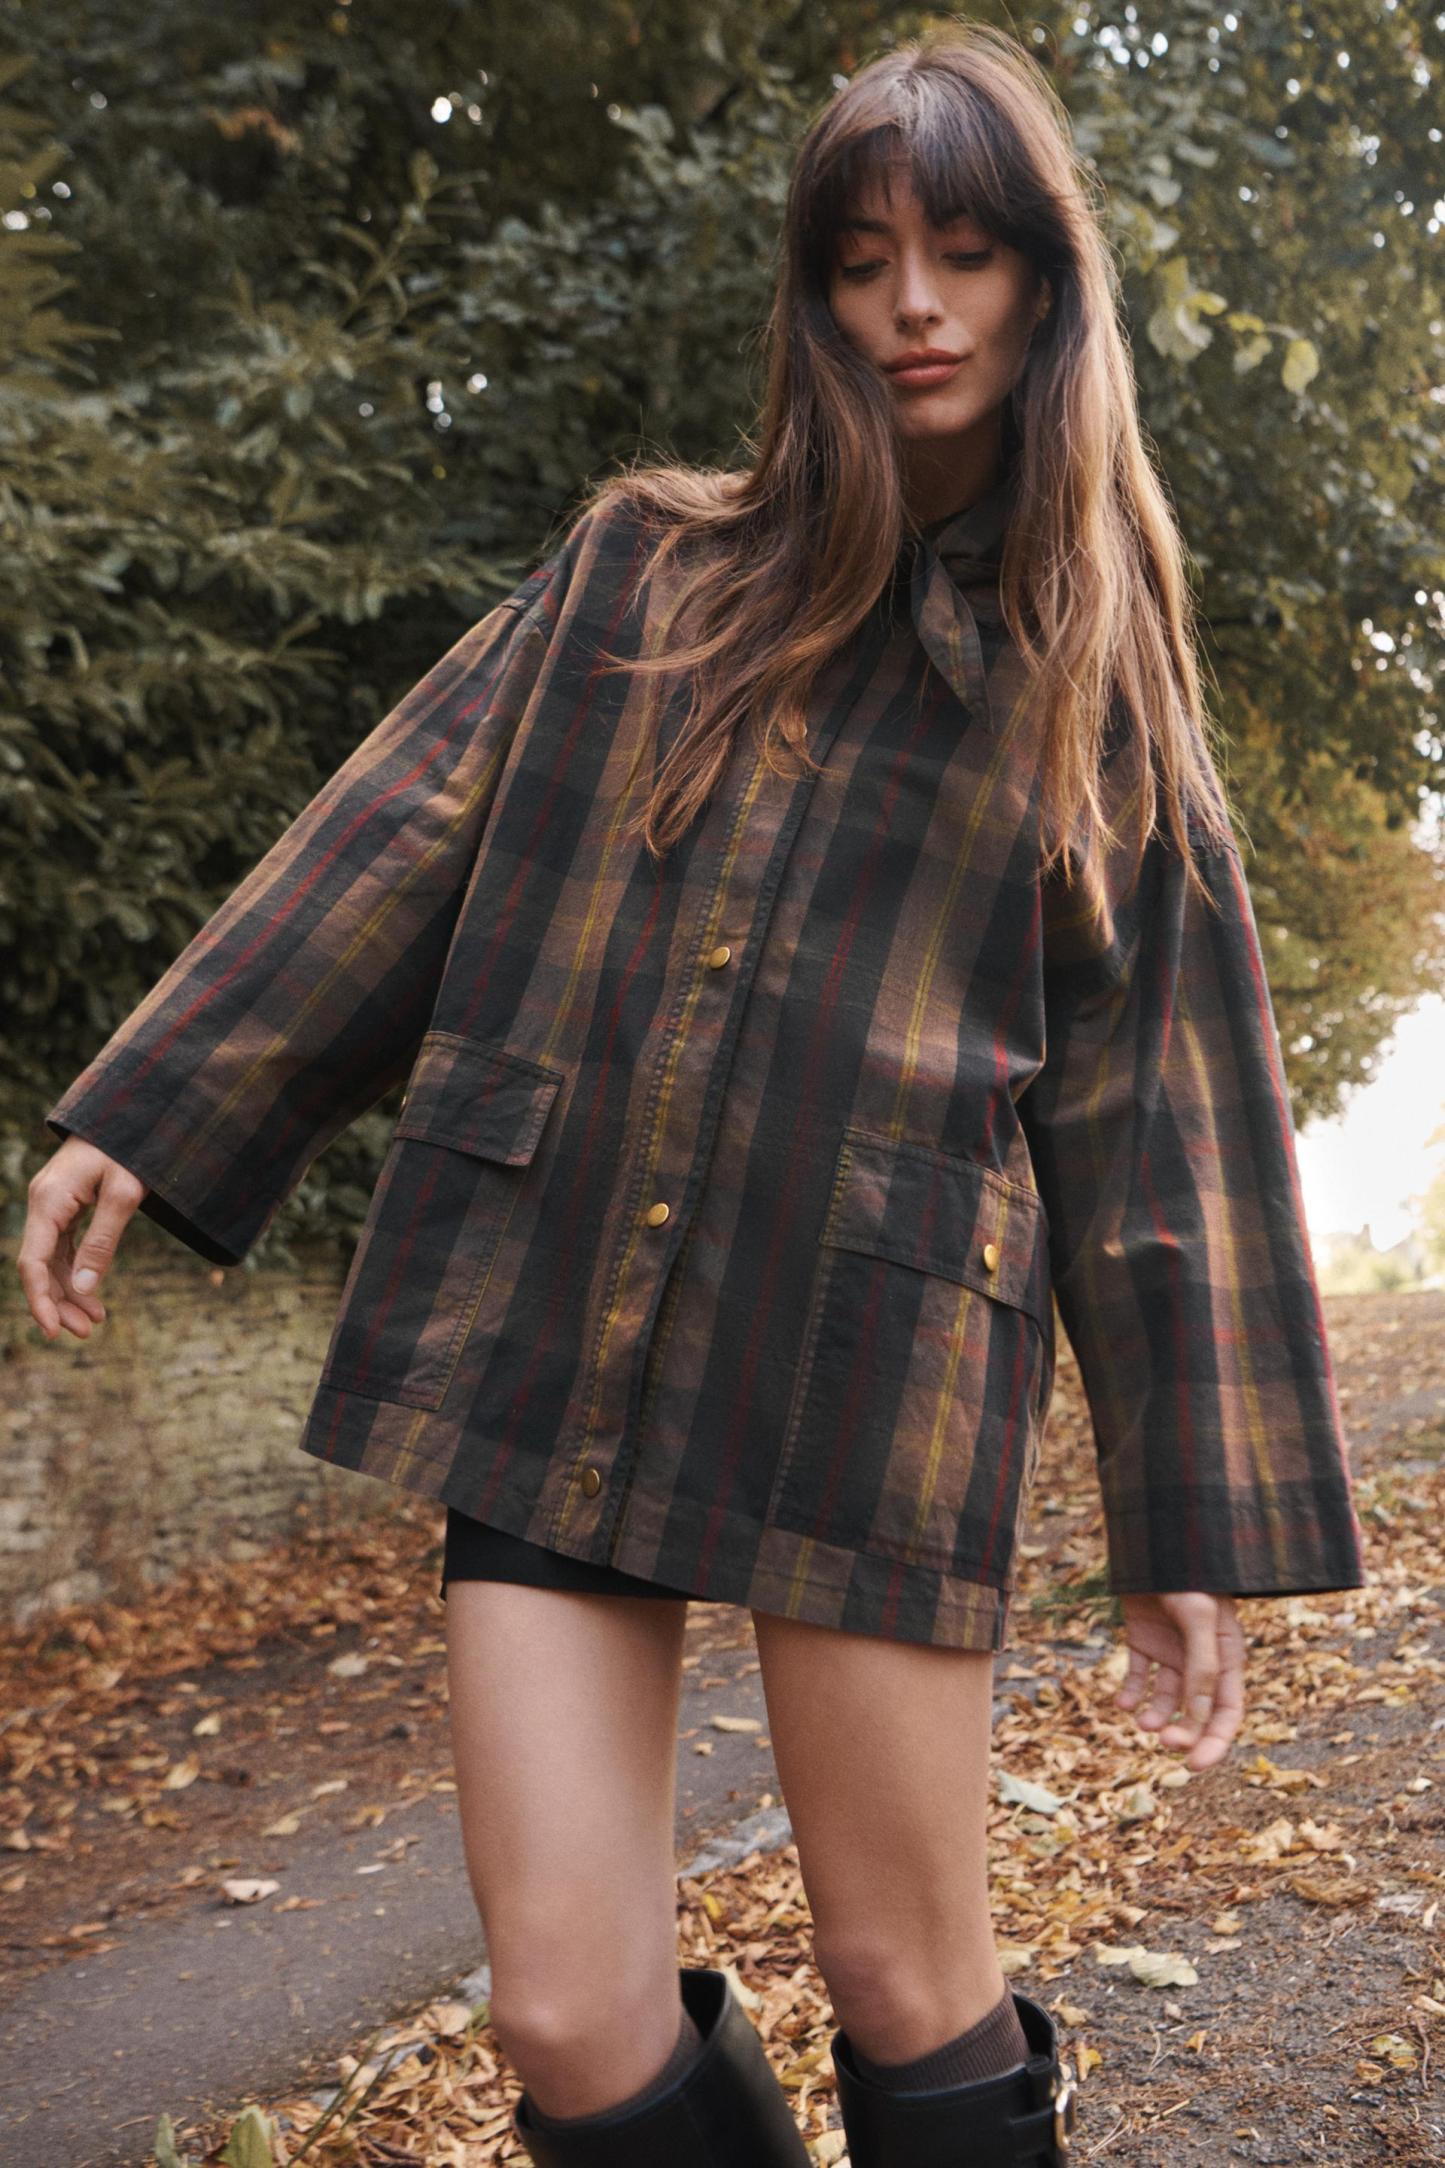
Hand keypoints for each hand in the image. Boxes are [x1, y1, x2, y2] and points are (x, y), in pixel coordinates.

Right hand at [18, 1139, 147, 1341]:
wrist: (130, 1117)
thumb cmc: (129, 1150)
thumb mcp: (124, 1194)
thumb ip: (104, 1240)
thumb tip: (86, 1287)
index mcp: (48, 1200)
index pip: (33, 1261)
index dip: (40, 1300)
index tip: (53, 1332)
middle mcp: (43, 1205)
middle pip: (39, 1266)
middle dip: (59, 1303)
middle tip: (88, 1332)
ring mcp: (52, 1207)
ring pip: (51, 1261)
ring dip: (69, 1293)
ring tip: (95, 1322)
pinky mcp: (65, 1208)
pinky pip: (63, 1249)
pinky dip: (76, 1273)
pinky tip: (92, 1296)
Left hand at [1113, 1591, 1244, 1771]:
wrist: (1150, 1538)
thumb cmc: (1186, 1575)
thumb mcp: (1200, 1618)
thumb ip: (1202, 1666)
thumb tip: (1201, 1716)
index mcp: (1226, 1656)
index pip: (1227, 1711)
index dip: (1216, 1741)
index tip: (1196, 1767)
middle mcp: (1200, 1659)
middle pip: (1197, 1712)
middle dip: (1183, 1732)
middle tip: (1162, 1742)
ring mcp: (1171, 1650)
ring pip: (1166, 1699)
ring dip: (1155, 1715)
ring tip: (1140, 1720)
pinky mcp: (1144, 1640)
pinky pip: (1138, 1676)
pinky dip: (1129, 1692)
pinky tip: (1121, 1702)